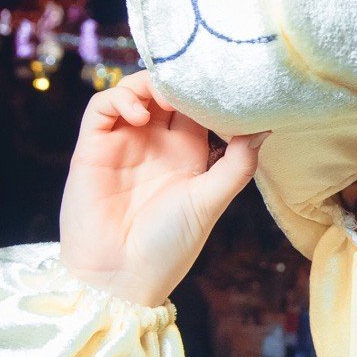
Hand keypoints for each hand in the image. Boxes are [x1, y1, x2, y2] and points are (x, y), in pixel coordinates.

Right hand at [58, 70, 264, 306]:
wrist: (120, 278)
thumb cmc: (168, 247)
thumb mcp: (210, 202)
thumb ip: (237, 165)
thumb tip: (264, 128)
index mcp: (186, 156)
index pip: (197, 109)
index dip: (208, 93)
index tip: (225, 85)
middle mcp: (155, 145)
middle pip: (166, 93)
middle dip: (179, 80)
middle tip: (194, 78)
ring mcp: (123, 143)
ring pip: (133, 92)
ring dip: (149, 83)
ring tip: (165, 94)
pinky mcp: (93, 147)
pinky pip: (101, 107)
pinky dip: (119, 98)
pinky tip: (138, 112)